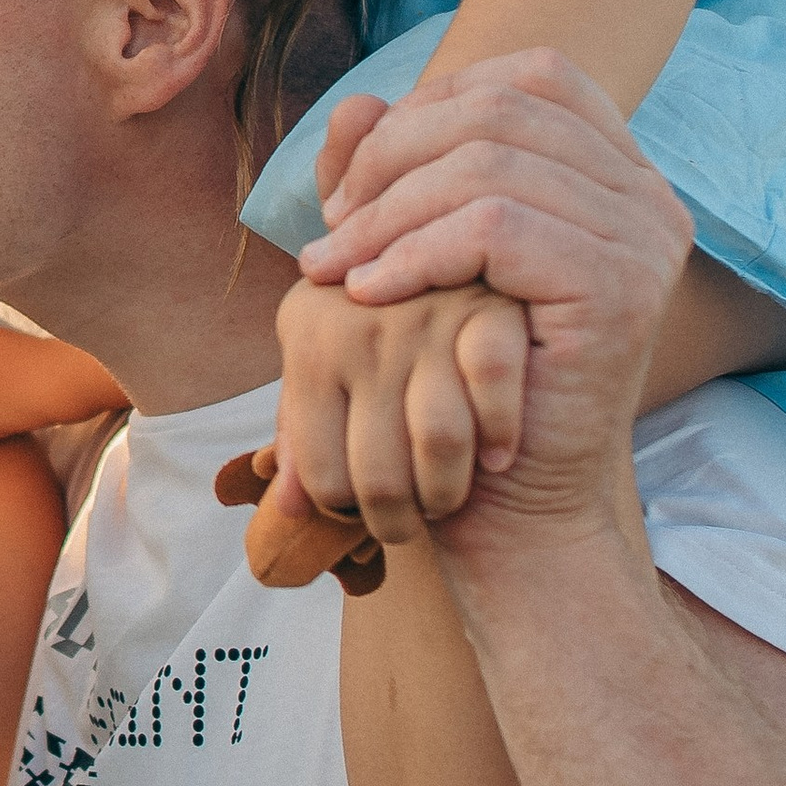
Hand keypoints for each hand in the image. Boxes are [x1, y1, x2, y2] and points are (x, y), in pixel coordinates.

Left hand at [263, 273, 528, 551]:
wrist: (445, 261)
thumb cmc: (373, 346)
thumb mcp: (325, 380)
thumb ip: (301, 440)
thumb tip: (287, 508)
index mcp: (307, 331)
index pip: (321, 471)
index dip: (342, 509)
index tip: (360, 514)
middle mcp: (360, 313)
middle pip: (379, 473)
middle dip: (395, 521)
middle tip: (405, 525)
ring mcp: (428, 307)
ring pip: (440, 440)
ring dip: (445, 491)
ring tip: (441, 501)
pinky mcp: (492, 305)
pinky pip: (492, 386)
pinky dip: (498, 433)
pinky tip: (494, 459)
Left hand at [290, 53, 692, 552]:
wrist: (514, 505)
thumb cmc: (465, 379)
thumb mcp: (423, 257)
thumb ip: (391, 178)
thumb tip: (355, 102)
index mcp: (620, 174)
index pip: (531, 78)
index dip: (435, 103)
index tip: (361, 178)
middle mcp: (649, 198)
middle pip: (503, 110)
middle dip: (394, 157)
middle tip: (330, 224)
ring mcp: (646, 239)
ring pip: (489, 166)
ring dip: (386, 212)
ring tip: (329, 267)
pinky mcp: (620, 287)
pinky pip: (495, 227)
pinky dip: (413, 252)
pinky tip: (363, 292)